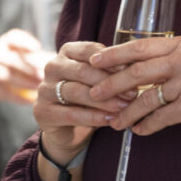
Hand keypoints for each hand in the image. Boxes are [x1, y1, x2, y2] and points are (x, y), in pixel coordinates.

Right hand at [0, 29, 51, 105]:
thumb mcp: (26, 57)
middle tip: (43, 76)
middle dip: (28, 68)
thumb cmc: (18, 65)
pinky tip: (31, 101)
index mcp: (7, 42)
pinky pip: (0, 91)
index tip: (38, 48)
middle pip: (11, 58)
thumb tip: (65, 60)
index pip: (14, 37)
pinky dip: (17, 97)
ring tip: (39, 88)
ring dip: (23, 82)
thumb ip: (41, 57)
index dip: (25, 42)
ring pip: (5, 75)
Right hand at [35, 40, 137, 163]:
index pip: (89, 50)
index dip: (111, 60)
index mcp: (68, 52)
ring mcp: (44, 89)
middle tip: (132, 93)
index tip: (131, 69)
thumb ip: (113, 71)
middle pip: (82, 71)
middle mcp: (52, 66)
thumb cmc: (91, 97)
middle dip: (110, 82)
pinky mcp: (42, 111)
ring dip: (103, 101)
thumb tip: (137, 68)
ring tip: (123, 107)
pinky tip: (110, 120)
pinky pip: (70, 113)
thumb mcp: (101, 80)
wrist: (70, 129)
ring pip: (76, 92)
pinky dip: (93, 117)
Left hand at [87, 36, 180, 143]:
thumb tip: (143, 69)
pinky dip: (147, 126)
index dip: (115, 54)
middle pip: (137, 71)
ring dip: (127, 112)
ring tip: (115, 122)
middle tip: (94, 94)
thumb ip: (177, 60)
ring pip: (146, 98)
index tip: (95, 61)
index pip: (141, 46)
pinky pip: (161, 117)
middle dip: (111, 85)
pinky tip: (140, 131)